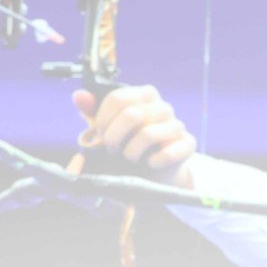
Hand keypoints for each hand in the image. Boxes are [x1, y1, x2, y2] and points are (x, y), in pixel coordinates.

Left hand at [71, 86, 196, 187]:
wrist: (157, 171)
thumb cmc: (131, 145)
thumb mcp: (109, 128)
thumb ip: (92, 111)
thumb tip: (78, 96)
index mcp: (143, 95)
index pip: (118, 98)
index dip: (103, 120)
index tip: (100, 135)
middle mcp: (162, 106)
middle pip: (132, 115)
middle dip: (115, 138)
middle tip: (113, 150)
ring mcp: (177, 124)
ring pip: (148, 134)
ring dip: (132, 152)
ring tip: (130, 158)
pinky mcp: (188, 144)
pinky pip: (167, 152)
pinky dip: (153, 162)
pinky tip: (150, 164)